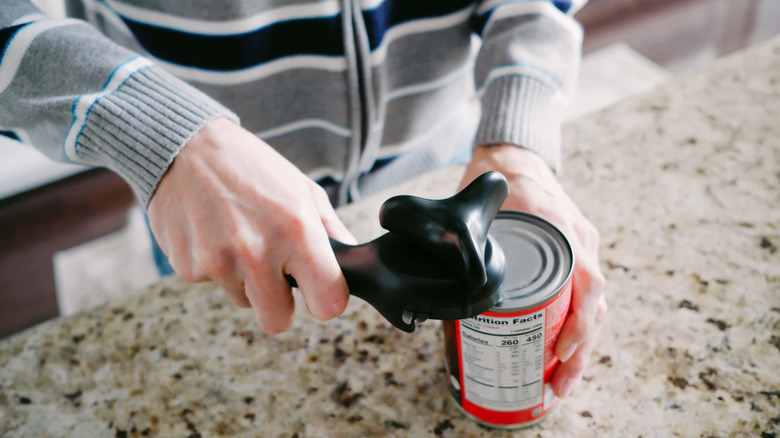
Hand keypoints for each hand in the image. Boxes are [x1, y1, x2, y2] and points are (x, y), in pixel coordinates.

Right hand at [147, 117, 355, 333]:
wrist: (184, 145)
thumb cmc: (250, 166)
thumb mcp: (302, 188)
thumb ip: (331, 231)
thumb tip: (352, 262)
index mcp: (296, 230)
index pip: (328, 304)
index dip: (326, 300)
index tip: (320, 290)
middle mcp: (256, 251)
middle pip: (278, 321)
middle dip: (281, 304)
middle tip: (277, 274)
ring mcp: (218, 261)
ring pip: (244, 301)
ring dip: (246, 280)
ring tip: (240, 237)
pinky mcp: (187, 266)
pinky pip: (213, 284)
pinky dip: (216, 266)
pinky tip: (214, 233)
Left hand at [460, 144, 606, 397]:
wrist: (517, 154)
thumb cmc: (500, 178)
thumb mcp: (483, 202)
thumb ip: (466, 237)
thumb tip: (443, 283)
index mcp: (561, 227)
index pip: (586, 281)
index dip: (579, 320)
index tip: (561, 350)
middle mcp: (580, 241)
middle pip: (594, 304)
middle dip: (580, 351)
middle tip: (558, 386)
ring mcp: (582, 249)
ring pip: (592, 307)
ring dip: (580, 347)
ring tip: (560, 383)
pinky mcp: (575, 258)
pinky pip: (584, 298)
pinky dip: (576, 329)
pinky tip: (560, 356)